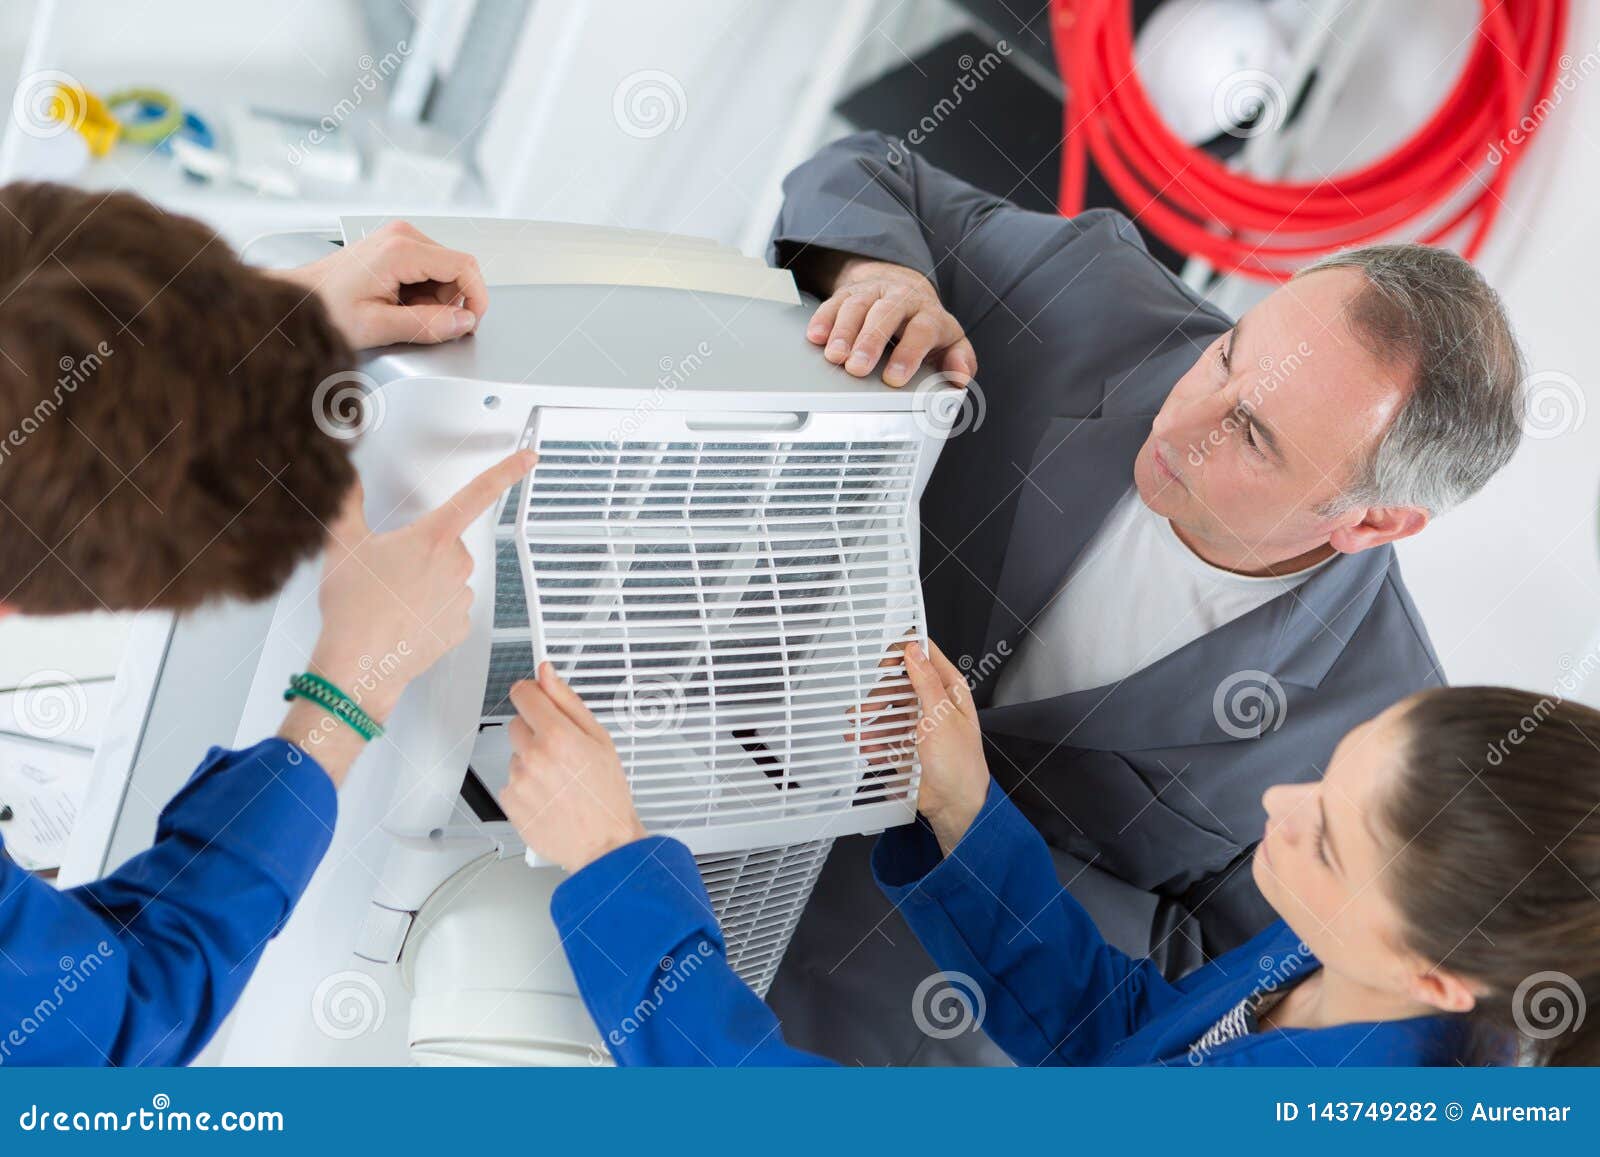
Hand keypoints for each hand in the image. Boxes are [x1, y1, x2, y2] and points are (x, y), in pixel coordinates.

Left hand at [278, 220, 488, 348]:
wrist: (298, 297)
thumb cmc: (326, 308)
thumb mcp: (378, 326)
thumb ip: (427, 325)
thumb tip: (463, 322)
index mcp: (401, 250)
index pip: (464, 266)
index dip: (476, 298)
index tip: (470, 322)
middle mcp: (403, 235)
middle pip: (457, 268)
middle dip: (451, 302)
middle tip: (423, 323)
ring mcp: (399, 238)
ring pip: (445, 271)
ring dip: (435, 298)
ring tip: (403, 312)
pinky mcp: (396, 245)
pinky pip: (429, 270)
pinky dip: (423, 292)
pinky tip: (399, 303)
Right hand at [306, 449, 536, 727]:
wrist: (359, 666)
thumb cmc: (353, 609)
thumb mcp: (341, 543)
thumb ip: (347, 502)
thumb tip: (348, 482)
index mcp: (434, 537)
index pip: (478, 492)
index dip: (507, 471)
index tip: (528, 459)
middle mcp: (456, 565)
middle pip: (446, 544)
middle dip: (422, 551)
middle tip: (388, 569)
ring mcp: (461, 598)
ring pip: (447, 578)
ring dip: (425, 583)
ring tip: (389, 599)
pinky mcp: (460, 628)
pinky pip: (449, 610)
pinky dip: (430, 612)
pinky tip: (403, 619)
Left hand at [499, 663, 647, 873]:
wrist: (603, 844)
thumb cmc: (606, 795)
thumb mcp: (599, 739)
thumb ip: (568, 702)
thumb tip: (547, 673)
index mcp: (556, 735)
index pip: (523, 694)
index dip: (532, 694)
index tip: (539, 700)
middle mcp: (532, 756)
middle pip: (517, 724)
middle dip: (536, 732)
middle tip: (563, 753)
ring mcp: (518, 780)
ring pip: (516, 754)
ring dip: (532, 761)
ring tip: (560, 781)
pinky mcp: (509, 801)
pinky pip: (511, 781)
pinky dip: (526, 785)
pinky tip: (549, 795)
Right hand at [807, 255, 975, 387]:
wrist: (903, 290)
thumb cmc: (924, 326)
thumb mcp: (950, 342)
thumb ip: (960, 361)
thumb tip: (961, 377)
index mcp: (928, 313)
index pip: (921, 330)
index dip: (908, 354)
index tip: (894, 378)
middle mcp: (901, 298)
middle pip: (886, 313)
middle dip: (870, 341)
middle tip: (857, 368)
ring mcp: (873, 293)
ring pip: (858, 305)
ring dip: (843, 332)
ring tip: (834, 357)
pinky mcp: (849, 293)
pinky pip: (834, 302)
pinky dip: (823, 319)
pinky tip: (816, 337)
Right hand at [850, 638, 989, 855]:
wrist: (956, 805)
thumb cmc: (961, 764)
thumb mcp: (941, 716)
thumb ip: (925, 681)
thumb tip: (914, 650)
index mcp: (950, 690)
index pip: (925, 656)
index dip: (904, 653)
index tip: (883, 662)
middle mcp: (936, 704)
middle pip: (900, 685)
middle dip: (880, 695)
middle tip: (866, 706)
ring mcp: (922, 725)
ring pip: (889, 711)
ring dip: (872, 720)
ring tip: (859, 730)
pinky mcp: (910, 745)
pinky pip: (886, 736)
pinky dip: (874, 741)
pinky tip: (866, 747)